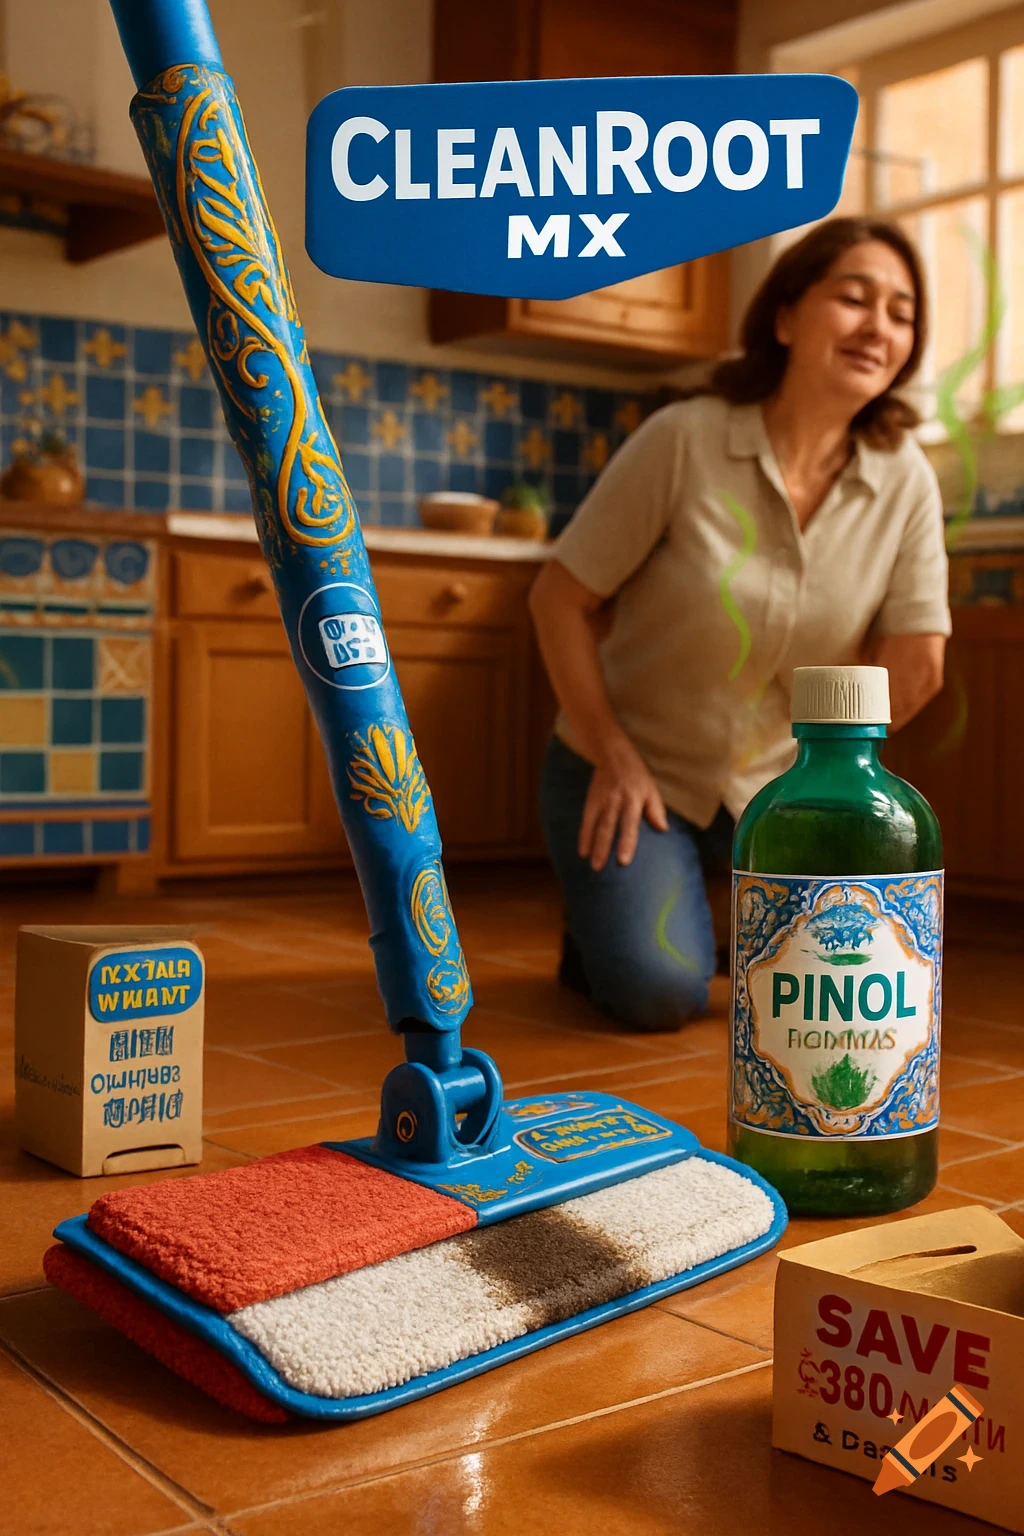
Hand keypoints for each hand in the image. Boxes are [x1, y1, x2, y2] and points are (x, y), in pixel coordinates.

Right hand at [578, 741, 668, 870]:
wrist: (613, 754)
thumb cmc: (637, 775)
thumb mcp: (651, 789)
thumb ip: (656, 809)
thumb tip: (663, 829)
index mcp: (634, 799)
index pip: (630, 824)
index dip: (626, 842)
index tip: (623, 860)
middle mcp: (616, 801)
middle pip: (609, 827)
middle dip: (604, 848)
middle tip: (600, 868)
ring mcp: (602, 800)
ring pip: (596, 825)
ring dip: (592, 845)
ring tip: (592, 864)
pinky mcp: (591, 800)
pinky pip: (586, 820)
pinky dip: (584, 835)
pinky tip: (583, 851)